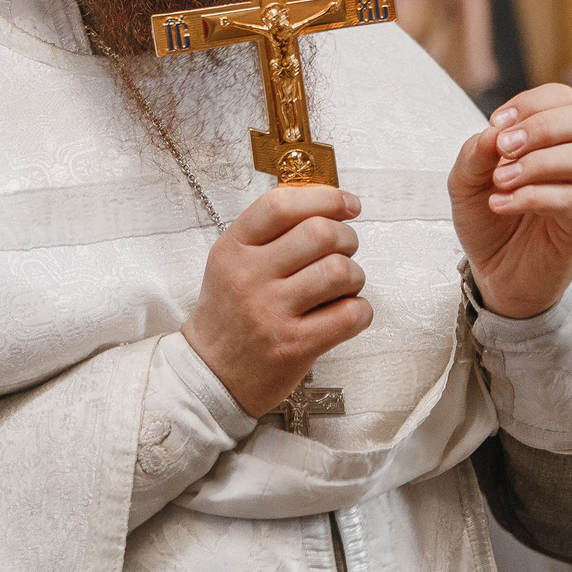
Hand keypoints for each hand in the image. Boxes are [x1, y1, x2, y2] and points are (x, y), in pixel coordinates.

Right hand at [179, 185, 374, 418]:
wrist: (211, 374)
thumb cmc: (231, 313)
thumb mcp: (232, 261)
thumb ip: (271, 232)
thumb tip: (330, 204)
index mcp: (233, 248)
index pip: (281, 205)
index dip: (324, 197)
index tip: (348, 204)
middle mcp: (250, 276)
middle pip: (320, 233)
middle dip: (347, 238)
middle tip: (345, 251)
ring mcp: (271, 313)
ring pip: (340, 271)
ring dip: (355, 276)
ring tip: (344, 285)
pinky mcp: (294, 346)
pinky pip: (350, 315)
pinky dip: (360, 310)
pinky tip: (346, 313)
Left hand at [449, 84, 571, 320]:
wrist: (494, 276)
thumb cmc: (488, 221)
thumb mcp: (466, 181)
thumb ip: (475, 152)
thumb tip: (493, 132)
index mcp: (557, 142)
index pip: (565, 99)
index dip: (532, 102)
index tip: (496, 123)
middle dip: (542, 126)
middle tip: (504, 148)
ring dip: (537, 162)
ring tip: (500, 181)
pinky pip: (571, 201)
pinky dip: (531, 196)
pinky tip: (500, 204)